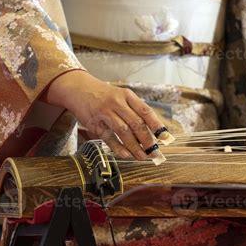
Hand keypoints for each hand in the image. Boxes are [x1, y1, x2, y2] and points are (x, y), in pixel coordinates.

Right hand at [42, 70, 171, 159]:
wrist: (79, 88)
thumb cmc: (105, 95)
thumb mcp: (122, 96)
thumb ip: (136, 111)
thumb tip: (153, 131)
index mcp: (128, 96)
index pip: (146, 111)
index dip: (157, 126)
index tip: (166, 138)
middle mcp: (117, 103)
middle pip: (136, 123)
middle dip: (147, 140)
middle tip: (155, 153)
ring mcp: (105, 113)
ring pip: (124, 132)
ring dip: (135, 147)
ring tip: (143, 157)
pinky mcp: (95, 123)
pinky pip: (109, 138)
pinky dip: (118, 147)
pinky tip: (126, 154)